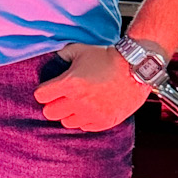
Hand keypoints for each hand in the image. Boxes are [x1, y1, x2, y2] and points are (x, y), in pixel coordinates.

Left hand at [33, 43, 150, 131]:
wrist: (136, 69)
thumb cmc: (107, 58)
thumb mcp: (80, 50)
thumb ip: (62, 55)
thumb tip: (51, 59)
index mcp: (70, 83)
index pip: (40, 96)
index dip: (44, 91)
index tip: (50, 89)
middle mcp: (78, 101)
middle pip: (49, 113)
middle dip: (53, 104)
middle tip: (62, 98)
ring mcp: (91, 114)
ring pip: (66, 123)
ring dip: (69, 113)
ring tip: (79, 103)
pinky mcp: (104, 122)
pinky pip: (84, 127)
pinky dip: (85, 119)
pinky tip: (91, 108)